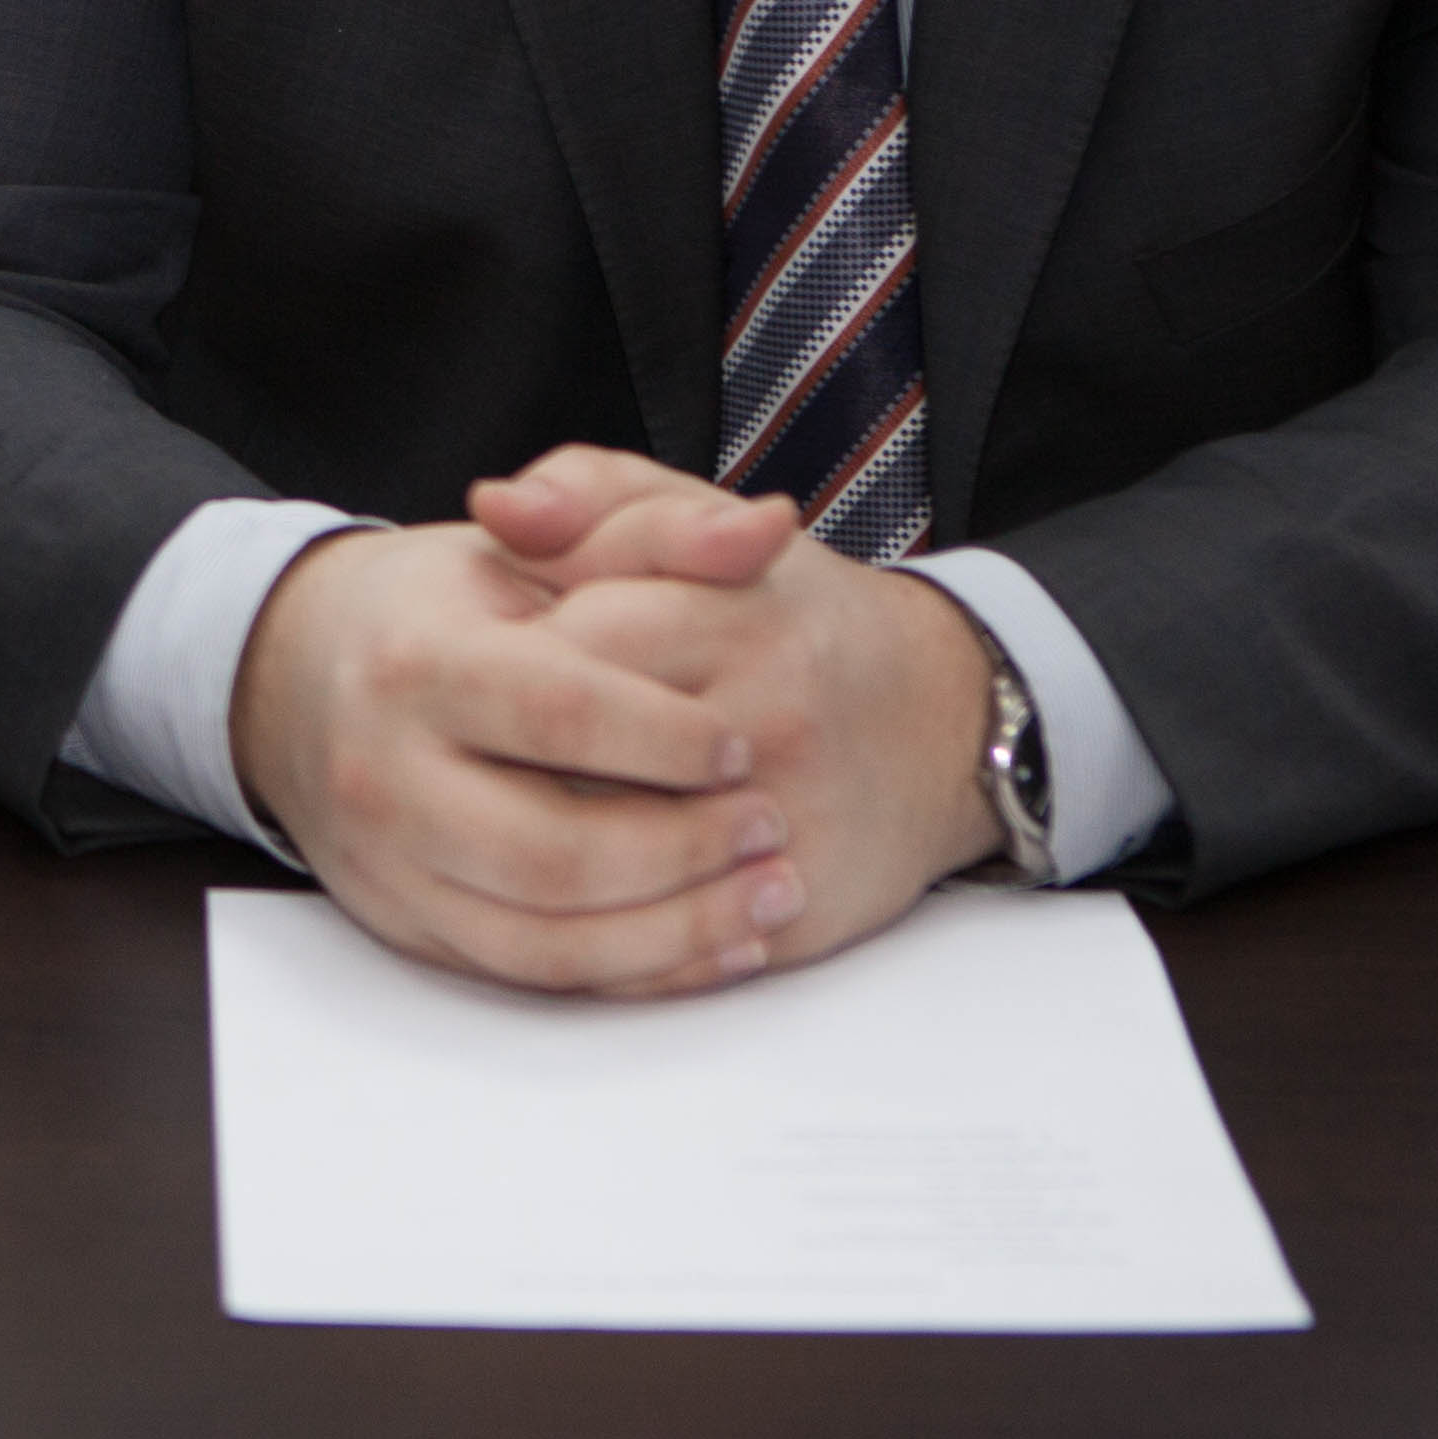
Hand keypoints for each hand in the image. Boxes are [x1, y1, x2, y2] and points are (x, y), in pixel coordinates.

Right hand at [221, 461, 801, 997]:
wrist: (302, 678)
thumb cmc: (442, 609)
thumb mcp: (539, 548)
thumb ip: (659, 535)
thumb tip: (768, 529)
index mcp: (419, 662)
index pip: (558, 711)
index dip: (667, 738)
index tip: (745, 745)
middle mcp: (387, 773)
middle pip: (552, 850)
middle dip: (683, 851)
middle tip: (770, 827)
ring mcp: (390, 863)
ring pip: (546, 937)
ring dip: (677, 931)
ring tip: (769, 896)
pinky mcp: (407, 924)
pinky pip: (531, 975)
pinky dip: (635, 971)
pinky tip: (714, 945)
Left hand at [475, 448, 1004, 977]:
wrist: (942, 722)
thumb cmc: (792, 617)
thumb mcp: (698, 520)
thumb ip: (589, 494)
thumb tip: (494, 504)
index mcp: (739, 615)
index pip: (569, 653)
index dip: (507, 666)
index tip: (499, 666)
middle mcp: (773, 722)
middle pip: (577, 762)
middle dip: (514, 760)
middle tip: (498, 749)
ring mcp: (790, 827)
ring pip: (611, 862)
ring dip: (546, 842)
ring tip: (528, 810)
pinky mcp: (797, 916)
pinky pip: (664, 944)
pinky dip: (604, 926)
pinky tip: (578, 889)